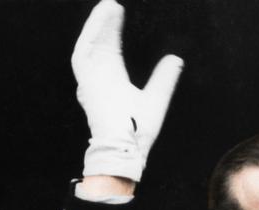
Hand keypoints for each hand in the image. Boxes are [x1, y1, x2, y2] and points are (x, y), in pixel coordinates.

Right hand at [72, 0, 183, 180]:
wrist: (127, 147)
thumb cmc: (139, 131)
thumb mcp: (157, 97)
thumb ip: (164, 78)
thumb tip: (175, 59)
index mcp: (113, 83)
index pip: (112, 51)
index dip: (115, 32)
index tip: (120, 14)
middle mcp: (100, 80)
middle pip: (101, 45)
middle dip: (106, 24)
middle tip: (114, 3)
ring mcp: (91, 81)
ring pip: (90, 45)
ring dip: (97, 25)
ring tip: (108, 5)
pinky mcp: (86, 83)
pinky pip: (83, 53)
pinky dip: (91, 34)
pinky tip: (101, 18)